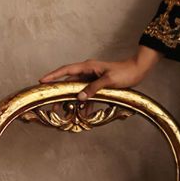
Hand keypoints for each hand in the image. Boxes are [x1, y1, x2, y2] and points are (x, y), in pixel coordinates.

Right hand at [38, 47, 161, 100]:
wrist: (138, 71)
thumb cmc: (124, 73)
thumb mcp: (109, 80)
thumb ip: (93, 88)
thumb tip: (79, 97)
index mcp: (88, 66)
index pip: (66, 70)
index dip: (53, 75)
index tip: (42, 81)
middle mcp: (88, 71)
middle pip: (69, 82)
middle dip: (60, 92)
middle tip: (51, 103)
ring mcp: (92, 78)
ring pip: (77, 90)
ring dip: (72, 100)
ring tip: (63, 111)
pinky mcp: (97, 84)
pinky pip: (87, 94)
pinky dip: (85, 103)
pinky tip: (82, 113)